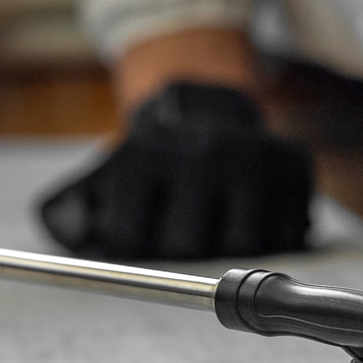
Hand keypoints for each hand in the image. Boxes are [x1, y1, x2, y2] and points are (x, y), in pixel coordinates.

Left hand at [36, 81, 313, 260]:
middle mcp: (200, 150)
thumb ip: (68, 214)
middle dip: (180, 254)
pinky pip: (289, 236)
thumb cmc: (151, 163)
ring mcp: (252, 155)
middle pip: (187, 248)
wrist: (206, 108)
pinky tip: (252, 217)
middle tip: (181, 233)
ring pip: (243, 248)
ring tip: (217, 226)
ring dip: (230, 251)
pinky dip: (272, 241)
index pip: (127, 239)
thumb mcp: (101, 177)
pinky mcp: (294, 163)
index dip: (130, 250)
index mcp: (143, 153)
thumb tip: (74, 239)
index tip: (137, 237)